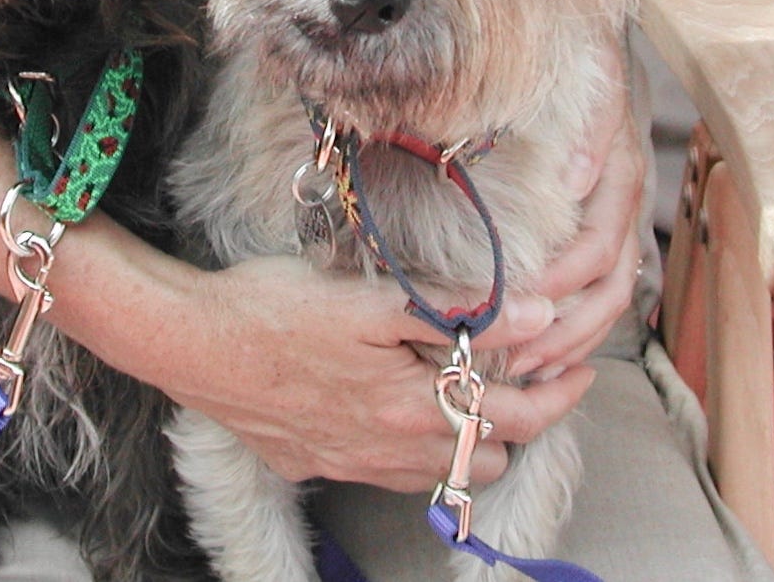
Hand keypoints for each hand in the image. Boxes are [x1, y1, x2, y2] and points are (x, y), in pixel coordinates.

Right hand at [164, 255, 593, 490]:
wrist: (193, 344)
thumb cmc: (276, 308)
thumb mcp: (369, 299)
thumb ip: (457, 311)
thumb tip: (538, 312)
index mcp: (410, 405)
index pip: (514, 418)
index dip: (558, 395)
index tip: (580, 369)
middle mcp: (390, 448)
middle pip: (486, 456)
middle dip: (519, 422)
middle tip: (530, 379)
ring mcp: (352, 462)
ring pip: (441, 472)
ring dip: (469, 440)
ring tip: (468, 394)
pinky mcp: (318, 462)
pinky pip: (391, 474)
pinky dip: (417, 451)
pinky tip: (401, 414)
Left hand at [508, 35, 645, 378]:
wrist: (583, 41)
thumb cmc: (574, 62)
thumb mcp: (588, 82)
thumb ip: (588, 128)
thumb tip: (575, 184)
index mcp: (617, 174)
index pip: (598, 247)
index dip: (561, 282)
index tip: (516, 303)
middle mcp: (619, 204)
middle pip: (608, 288)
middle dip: (563, 330)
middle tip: (514, 358)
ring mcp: (613, 217)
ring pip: (606, 299)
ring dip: (568, 340)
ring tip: (524, 370)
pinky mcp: (598, 224)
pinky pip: (595, 290)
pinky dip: (571, 326)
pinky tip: (539, 351)